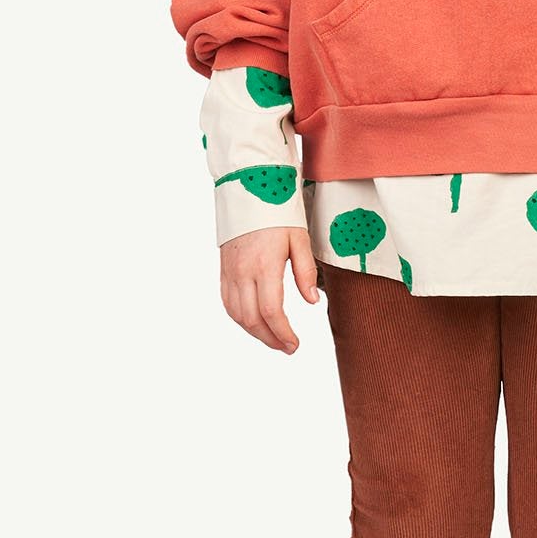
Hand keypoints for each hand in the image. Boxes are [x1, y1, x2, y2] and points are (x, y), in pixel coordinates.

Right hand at [219, 225, 319, 352]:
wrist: (248, 190)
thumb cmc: (277, 213)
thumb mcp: (300, 239)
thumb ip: (305, 272)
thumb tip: (312, 302)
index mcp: (264, 265)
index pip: (271, 311)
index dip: (283, 333)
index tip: (295, 344)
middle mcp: (243, 272)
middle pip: (251, 319)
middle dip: (270, 339)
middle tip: (288, 347)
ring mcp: (230, 272)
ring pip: (237, 315)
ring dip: (255, 333)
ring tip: (274, 339)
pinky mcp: (224, 270)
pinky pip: (227, 302)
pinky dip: (240, 319)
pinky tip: (254, 323)